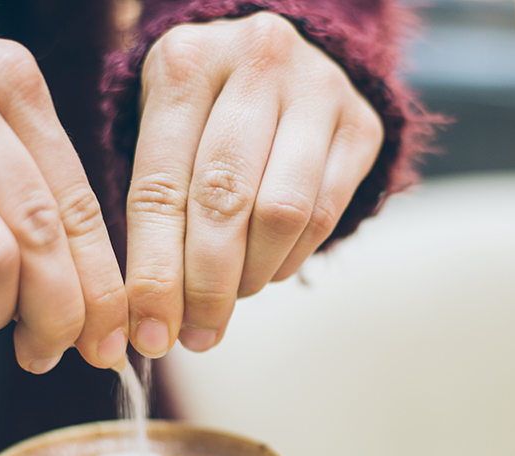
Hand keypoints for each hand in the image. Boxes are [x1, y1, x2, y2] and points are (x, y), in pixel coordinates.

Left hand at [126, 12, 382, 356]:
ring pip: (282, 211)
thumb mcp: (166, 135)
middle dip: (207, 285)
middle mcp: (255, 61)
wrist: (275, 60)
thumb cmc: (204, 115)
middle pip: (225, 200)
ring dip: (253, 275)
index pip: (161, 186)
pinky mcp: (362, 123)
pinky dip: (291, 257)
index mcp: (185, 63)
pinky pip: (326, 213)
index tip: (152, 334)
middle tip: (196, 335)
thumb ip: (157, 211)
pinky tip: (269, 267)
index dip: (155, 272)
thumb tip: (152, 319)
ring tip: (232, 295)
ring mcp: (317, 88)